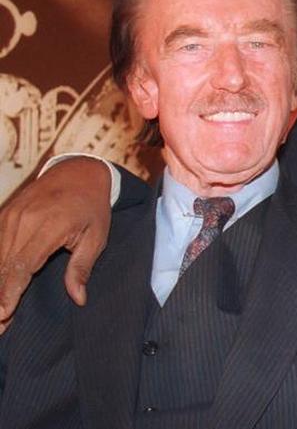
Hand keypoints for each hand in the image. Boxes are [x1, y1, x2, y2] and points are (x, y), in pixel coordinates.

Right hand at [0, 158, 112, 331]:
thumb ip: (82, 268)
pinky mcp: (4, 214)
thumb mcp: (96, 237)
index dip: (10, 292)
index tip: (3, 314)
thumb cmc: (92, 207)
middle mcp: (23, 221)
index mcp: (48, 226)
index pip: (23, 265)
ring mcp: (10, 216)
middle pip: (4, 265)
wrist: (78, 172)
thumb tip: (78, 299)